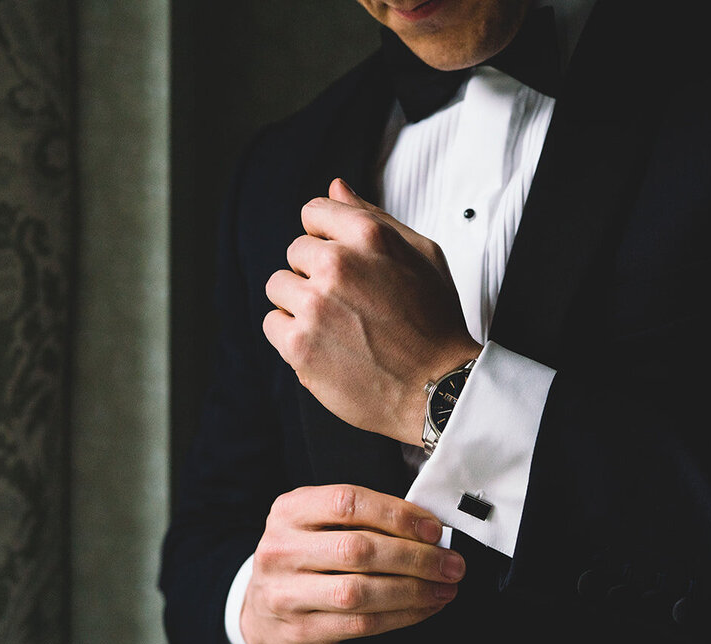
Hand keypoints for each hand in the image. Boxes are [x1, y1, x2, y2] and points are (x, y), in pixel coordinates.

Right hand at [240, 484, 465, 643]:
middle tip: (451, 564)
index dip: (397, 514)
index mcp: (290, 510)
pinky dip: (401, 616)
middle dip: (415, 557)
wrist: (262, 607)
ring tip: (444, 588)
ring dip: (413, 590)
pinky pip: (361, 624)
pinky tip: (424, 608)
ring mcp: (286, 593)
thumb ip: (366, 520)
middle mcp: (282, 549)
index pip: (348, 502)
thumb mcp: (321, 523)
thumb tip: (431, 531)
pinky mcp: (301, 631)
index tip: (433, 530)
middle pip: (358, 549)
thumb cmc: (308, 556)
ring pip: (359, 592)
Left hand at [263, 178, 481, 445]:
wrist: (438, 389)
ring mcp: (314, 305)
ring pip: (278, 287)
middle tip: (350, 303)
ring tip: (337, 325)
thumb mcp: (422, 254)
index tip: (342, 262)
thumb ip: (373, 216)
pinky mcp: (299, 345)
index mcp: (368, 235)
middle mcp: (337, 264)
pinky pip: (272, 324)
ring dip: (300, 304)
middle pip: (295, 252)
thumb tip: (334, 187)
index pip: (313, 212)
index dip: (326, 237)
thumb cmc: (435, 323)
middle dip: (316, 273)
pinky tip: (326, 345)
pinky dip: (292, 336)